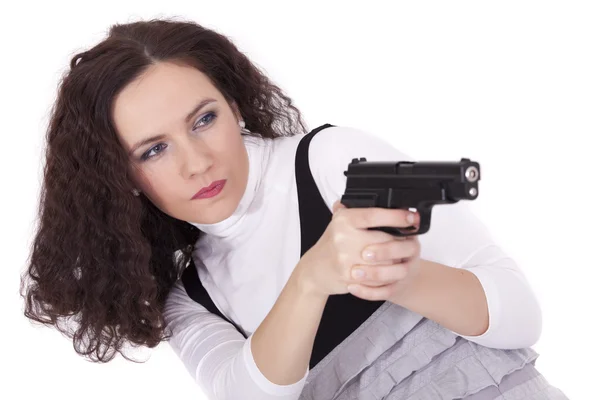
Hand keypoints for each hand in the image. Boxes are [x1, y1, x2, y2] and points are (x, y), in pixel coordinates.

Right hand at [295, 199, 421, 301]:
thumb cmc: (332, 244)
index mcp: (343, 221)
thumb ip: (355, 209)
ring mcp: (346, 259)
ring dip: (398, 259)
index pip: (374, 215)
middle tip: (410, 239)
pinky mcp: (350, 277)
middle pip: (385, 240)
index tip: (411, 217)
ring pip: (385, 261)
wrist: (315, 269)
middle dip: (401, 241)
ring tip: (401, 255)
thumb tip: (381, 197)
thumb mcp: (339, 222)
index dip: (396, 216)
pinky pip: (378, 277)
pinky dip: (388, 274)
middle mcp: (343, 239)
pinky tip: (391, 269)